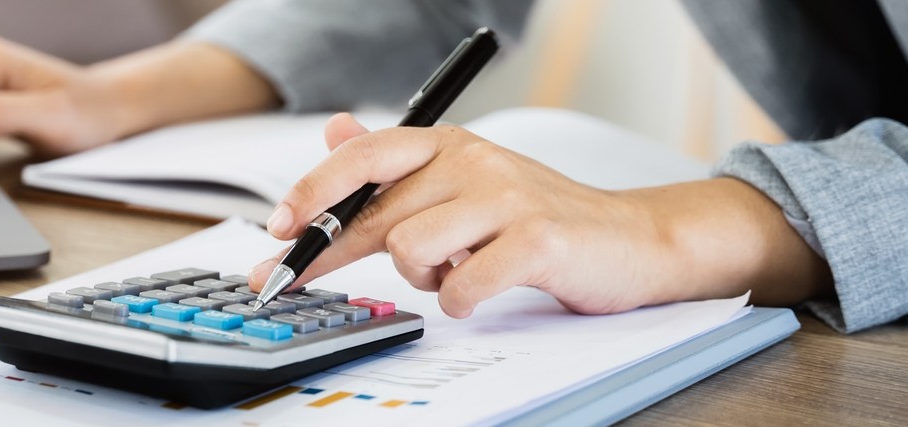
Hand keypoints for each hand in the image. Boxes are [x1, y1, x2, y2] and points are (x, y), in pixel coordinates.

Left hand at [249, 114, 829, 317]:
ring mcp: (505, 198)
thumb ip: (396, 168)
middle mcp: (474, 161)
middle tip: (296, 282)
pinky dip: (460, 301)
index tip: (276, 233)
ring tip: (454, 273)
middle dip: (333, 257)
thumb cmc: (539, 219)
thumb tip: (335, 130)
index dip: (311, 194)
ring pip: (411, 251)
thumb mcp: (464, 183)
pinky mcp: (534, 240)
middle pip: (376, 216)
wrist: (631, 241)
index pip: (363, 159)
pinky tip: (479, 292)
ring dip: (422, 278)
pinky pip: (460, 286)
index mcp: (450, 145)